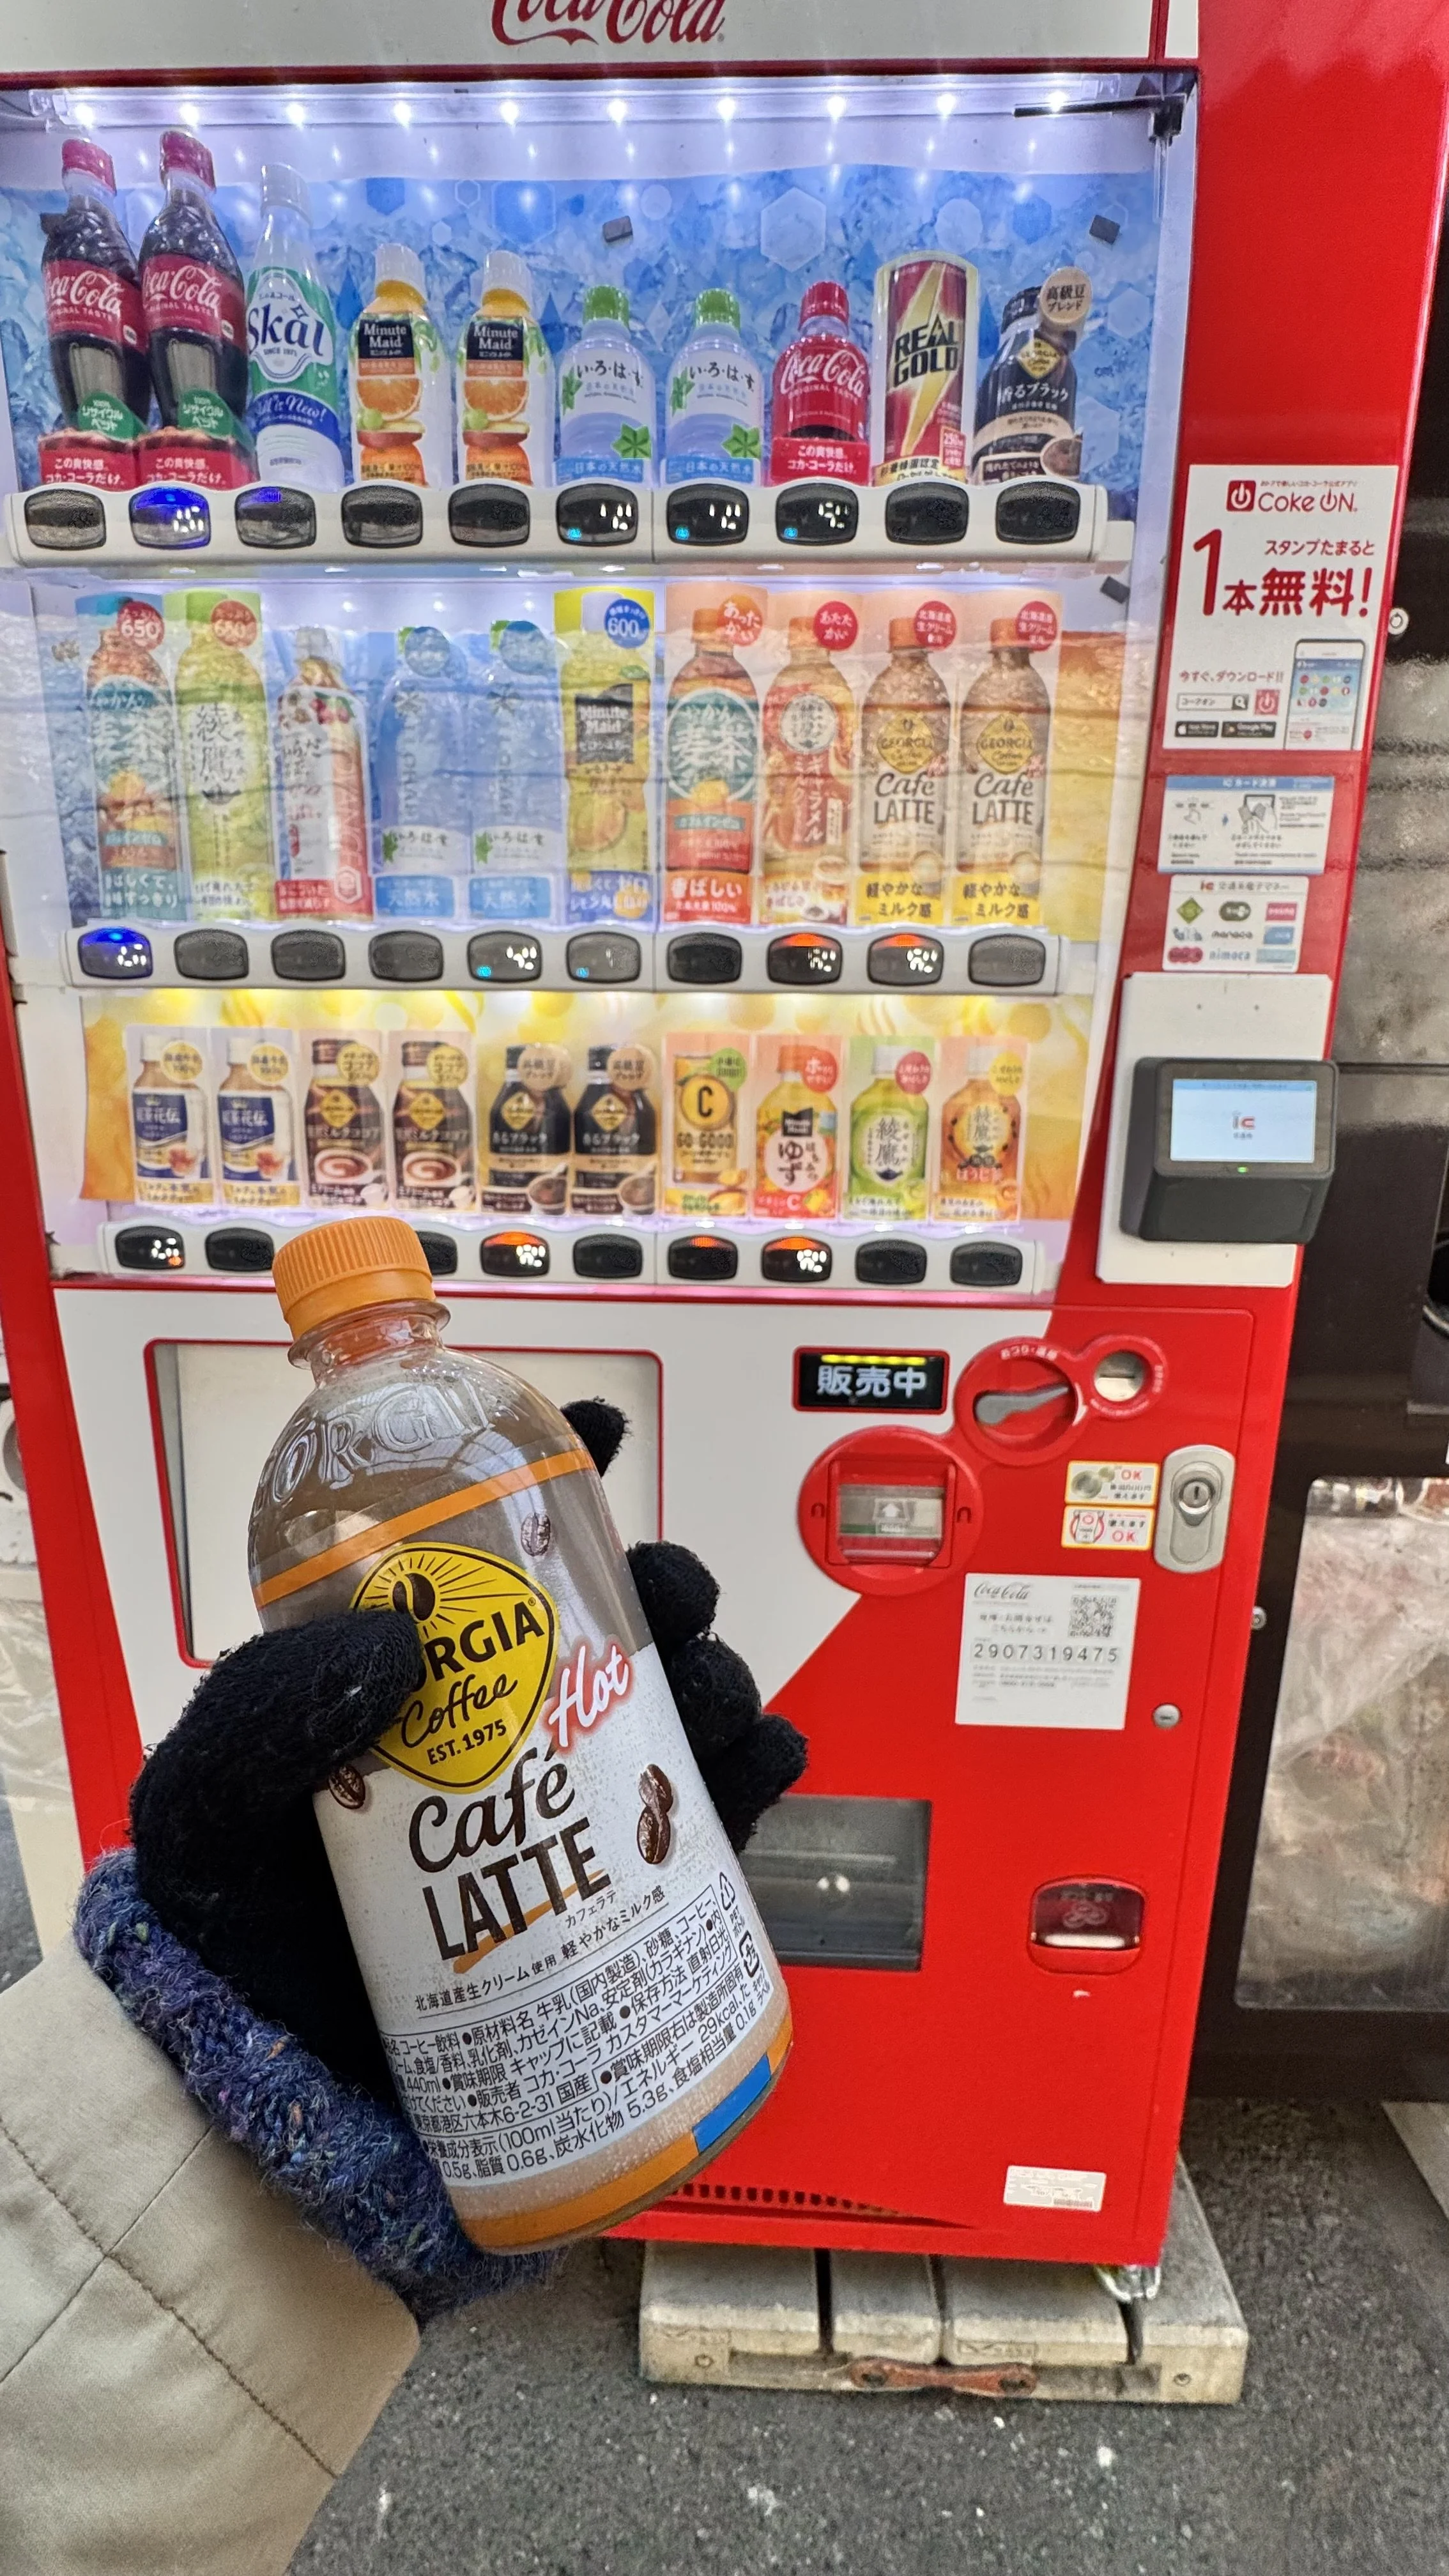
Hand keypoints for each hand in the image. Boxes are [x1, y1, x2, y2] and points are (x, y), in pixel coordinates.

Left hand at [129, 1400, 804, 2099]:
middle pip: (614, 1619)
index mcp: (413, 1673)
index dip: (549, 1474)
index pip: (491, 1547)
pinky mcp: (613, 1894)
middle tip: (662, 1590)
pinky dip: (755, 1779)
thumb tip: (398, 1637)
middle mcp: (505, 1724)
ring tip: (707, 1690)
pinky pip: (709, 1822)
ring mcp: (565, 1805)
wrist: (258, 2072)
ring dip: (715, 1674)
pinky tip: (760, 1760)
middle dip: (661, 1582)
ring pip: (675, 1705)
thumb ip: (267, 1706)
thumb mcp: (213, 1790)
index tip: (589, 1431)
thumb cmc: (229, 1919)